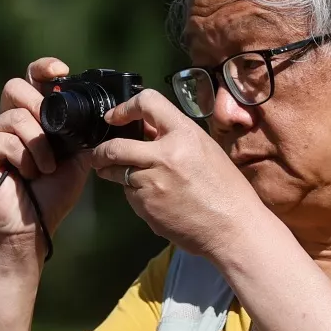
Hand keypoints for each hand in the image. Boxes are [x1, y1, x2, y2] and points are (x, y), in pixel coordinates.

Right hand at [0, 57, 91, 246]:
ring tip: (45, 168)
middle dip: (39, 107)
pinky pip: (4, 137)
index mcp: (31, 118)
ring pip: (15, 115)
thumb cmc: (52, 195)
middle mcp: (7, 120)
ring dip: (38, 143)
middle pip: (16, 86)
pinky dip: (23, 156)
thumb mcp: (77, 158)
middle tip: (53, 136)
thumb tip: (101, 111)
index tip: (61, 71)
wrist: (33, 227)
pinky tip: (27, 174)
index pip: (31, 79)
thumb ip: (82, 131)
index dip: (43, 68)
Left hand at [91, 89, 265, 256]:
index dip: (125, 108)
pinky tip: (153, 200)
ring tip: (122, 176)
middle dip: (101, 151)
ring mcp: (152, 183)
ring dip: (114, 174)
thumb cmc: (226, 189)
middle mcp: (164, 155)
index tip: (114, 117)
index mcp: (184, 134)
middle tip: (98, 155)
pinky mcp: (146, 207)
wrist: (232, 228)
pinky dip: (135, 195)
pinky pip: (130, 196)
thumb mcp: (205, 150)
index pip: (147, 103)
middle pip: (115, 146)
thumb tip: (146, 130)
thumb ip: (175, 138)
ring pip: (117, 173)